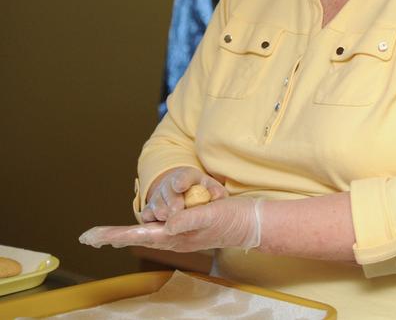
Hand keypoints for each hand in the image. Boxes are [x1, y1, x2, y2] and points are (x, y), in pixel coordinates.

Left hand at [80, 196, 262, 252]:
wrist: (250, 223)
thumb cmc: (233, 220)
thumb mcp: (213, 216)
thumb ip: (190, 220)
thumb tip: (167, 225)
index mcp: (177, 236)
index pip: (140, 235)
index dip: (115, 234)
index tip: (91, 237)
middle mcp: (174, 236)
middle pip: (137, 235)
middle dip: (113, 235)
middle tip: (88, 236)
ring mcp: (179, 231)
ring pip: (146, 232)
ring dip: (125, 232)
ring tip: (104, 235)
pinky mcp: (185, 225)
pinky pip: (159, 226)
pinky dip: (144, 226)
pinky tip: (139, 228)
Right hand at [141, 166, 226, 222]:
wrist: (186, 202)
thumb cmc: (203, 196)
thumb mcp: (213, 192)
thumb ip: (216, 193)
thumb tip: (217, 196)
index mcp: (187, 177)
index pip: (183, 177)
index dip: (181, 181)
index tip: (180, 186)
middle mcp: (169, 185)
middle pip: (167, 191)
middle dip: (172, 202)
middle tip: (177, 211)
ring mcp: (157, 197)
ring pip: (155, 204)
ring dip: (163, 213)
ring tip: (171, 220)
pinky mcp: (149, 210)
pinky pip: (146, 215)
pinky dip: (152, 222)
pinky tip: (162, 228)